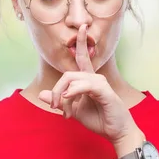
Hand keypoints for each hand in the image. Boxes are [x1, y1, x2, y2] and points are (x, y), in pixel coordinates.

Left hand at [38, 24, 135, 143]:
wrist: (116, 132)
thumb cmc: (99, 119)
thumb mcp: (73, 111)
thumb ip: (60, 101)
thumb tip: (42, 94)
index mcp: (88, 80)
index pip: (82, 57)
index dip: (81, 42)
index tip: (81, 26)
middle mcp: (95, 78)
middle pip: (68, 74)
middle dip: (57, 90)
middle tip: (56, 107)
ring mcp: (101, 83)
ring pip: (73, 80)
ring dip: (64, 97)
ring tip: (66, 113)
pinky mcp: (104, 91)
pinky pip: (84, 85)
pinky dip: (74, 91)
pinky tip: (69, 99)